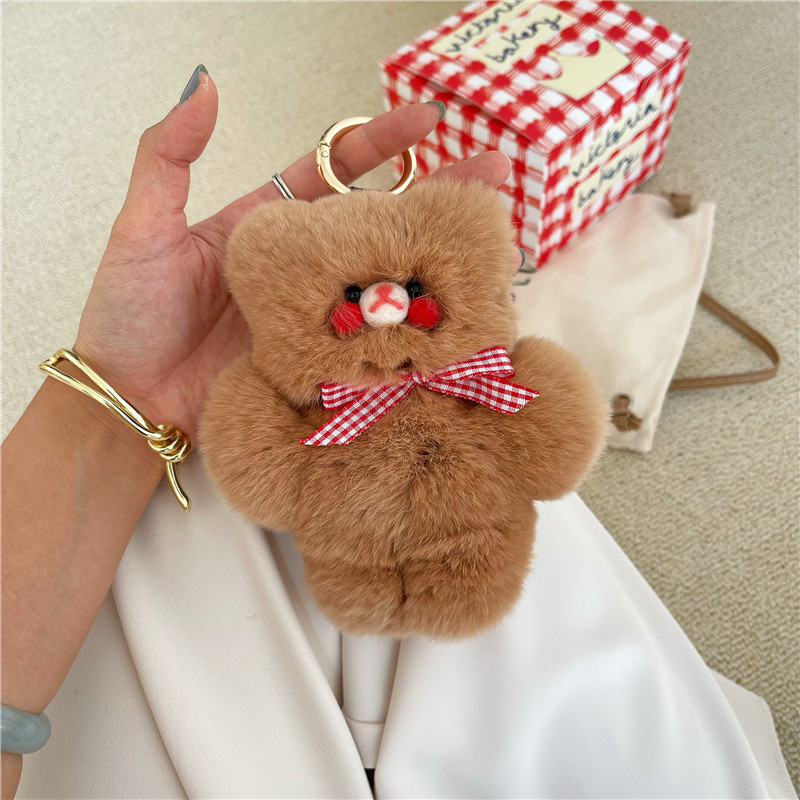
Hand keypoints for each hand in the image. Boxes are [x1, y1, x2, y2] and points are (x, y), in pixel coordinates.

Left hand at [74, 66, 513, 440]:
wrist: (129, 400)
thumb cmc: (128, 315)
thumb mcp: (142, 227)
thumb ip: (168, 156)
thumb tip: (205, 83)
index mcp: (270, 228)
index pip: (336, 173)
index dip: (382, 145)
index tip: (429, 119)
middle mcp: (303, 270)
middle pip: (379, 224)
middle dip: (437, 196)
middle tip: (493, 176)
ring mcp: (318, 319)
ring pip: (386, 281)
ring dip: (439, 260)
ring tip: (492, 240)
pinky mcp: (322, 364)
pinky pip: (373, 341)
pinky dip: (413, 328)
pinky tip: (455, 316)